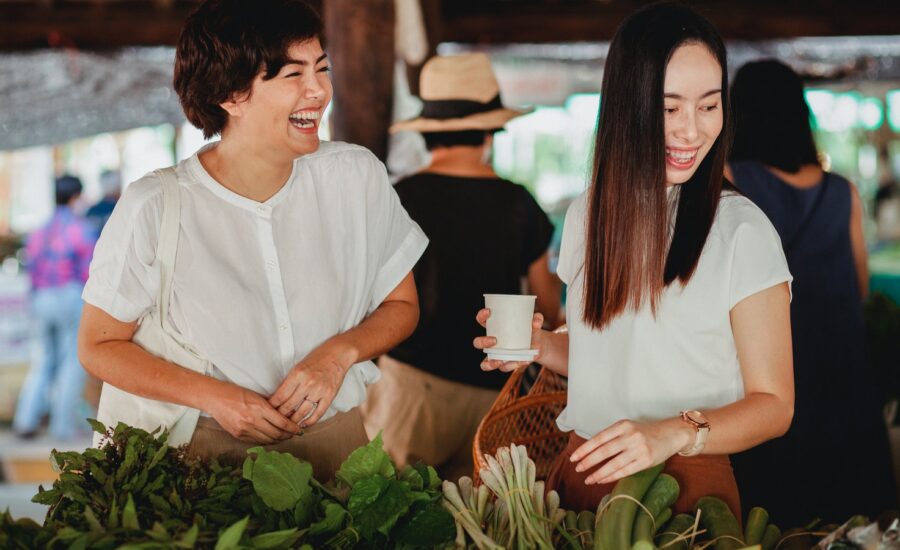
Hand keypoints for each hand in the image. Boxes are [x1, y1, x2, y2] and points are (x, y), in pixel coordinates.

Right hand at [207, 383, 299, 443]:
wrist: (215, 399)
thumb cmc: (236, 393)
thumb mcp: (256, 396)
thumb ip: (270, 407)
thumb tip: (285, 415)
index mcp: (259, 408)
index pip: (281, 422)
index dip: (292, 428)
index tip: (298, 429)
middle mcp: (252, 420)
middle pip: (276, 434)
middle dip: (287, 436)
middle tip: (293, 434)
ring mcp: (245, 430)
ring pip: (267, 440)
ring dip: (277, 440)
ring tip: (283, 437)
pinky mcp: (238, 435)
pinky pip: (256, 441)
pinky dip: (266, 441)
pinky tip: (270, 438)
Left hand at [269, 340, 354, 427]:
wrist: (338, 354)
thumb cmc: (317, 358)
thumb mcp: (299, 366)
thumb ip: (289, 382)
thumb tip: (278, 398)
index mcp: (297, 374)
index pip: (280, 396)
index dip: (272, 406)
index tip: (268, 411)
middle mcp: (308, 383)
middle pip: (289, 406)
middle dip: (280, 415)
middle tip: (275, 421)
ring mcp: (319, 390)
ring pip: (302, 412)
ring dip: (293, 421)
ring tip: (288, 425)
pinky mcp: (329, 396)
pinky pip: (318, 413)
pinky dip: (309, 421)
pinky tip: (303, 424)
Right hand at [472, 308, 545, 372]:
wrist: (538, 345)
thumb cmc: (530, 330)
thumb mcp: (534, 323)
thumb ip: (536, 319)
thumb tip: (535, 321)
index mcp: (494, 328)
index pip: (481, 320)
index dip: (481, 316)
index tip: (489, 312)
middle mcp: (491, 343)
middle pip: (477, 343)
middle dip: (483, 341)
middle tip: (495, 340)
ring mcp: (496, 356)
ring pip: (485, 363)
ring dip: (490, 362)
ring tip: (500, 361)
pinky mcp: (505, 365)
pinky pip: (504, 368)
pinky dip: (513, 365)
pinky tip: (523, 361)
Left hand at [569, 418, 691, 483]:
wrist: (672, 433)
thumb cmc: (646, 432)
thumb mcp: (628, 428)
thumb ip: (613, 436)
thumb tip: (591, 451)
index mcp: (622, 425)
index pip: (599, 438)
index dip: (585, 449)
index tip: (574, 457)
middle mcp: (630, 436)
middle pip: (604, 451)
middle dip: (588, 461)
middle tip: (577, 468)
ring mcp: (638, 449)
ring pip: (613, 463)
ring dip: (598, 473)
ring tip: (587, 479)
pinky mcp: (646, 460)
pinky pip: (624, 471)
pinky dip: (611, 476)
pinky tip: (601, 480)